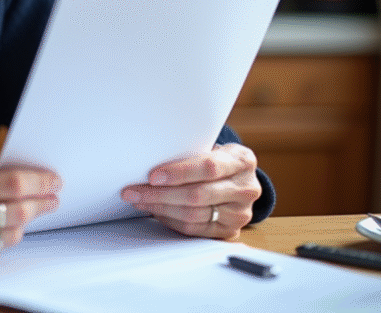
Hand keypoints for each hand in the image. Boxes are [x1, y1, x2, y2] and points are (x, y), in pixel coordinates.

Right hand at [0, 156, 60, 271]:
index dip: (40, 182)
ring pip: (11, 235)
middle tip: (52, 197)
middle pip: (18, 211)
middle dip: (41, 203)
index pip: (13, 185)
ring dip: (22, 222)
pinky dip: (0, 239)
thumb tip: (23, 175)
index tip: (54, 180)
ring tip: (24, 211)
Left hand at [120, 144, 260, 238]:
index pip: (208, 168)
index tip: (153, 176)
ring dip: (161, 208)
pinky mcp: (230, 231)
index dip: (179, 172)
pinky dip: (171, 220)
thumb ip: (191, 153)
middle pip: (198, 195)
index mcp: (243, 161)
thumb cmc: (220, 160)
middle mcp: (246, 189)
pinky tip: (156, 211)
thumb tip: (149, 158)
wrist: (240, 179)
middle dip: (160, 194)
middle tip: (134, 191)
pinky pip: (195, 229)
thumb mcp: (214, 148)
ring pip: (193, 215)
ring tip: (140, 200)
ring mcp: (240, 213)